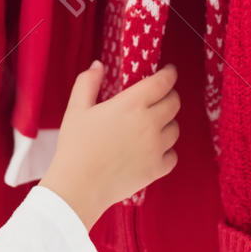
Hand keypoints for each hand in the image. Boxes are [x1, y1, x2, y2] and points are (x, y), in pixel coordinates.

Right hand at [38, 62, 179, 230]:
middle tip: (159, 97)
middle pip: (174, 103)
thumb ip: (88, 83)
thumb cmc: (75, 146)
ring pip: (175, 129)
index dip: (169, 74)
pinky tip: (152, 150)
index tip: (168, 71)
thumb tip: (98, 65)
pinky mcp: (157, 169)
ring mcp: (156, 148)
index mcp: (131, 104)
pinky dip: (166, 151)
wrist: (79, 186)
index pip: (162, 83)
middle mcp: (149, 123)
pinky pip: (172, 155)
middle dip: (169, 96)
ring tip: (153, 125)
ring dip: (167, 123)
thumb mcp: (76, 109)